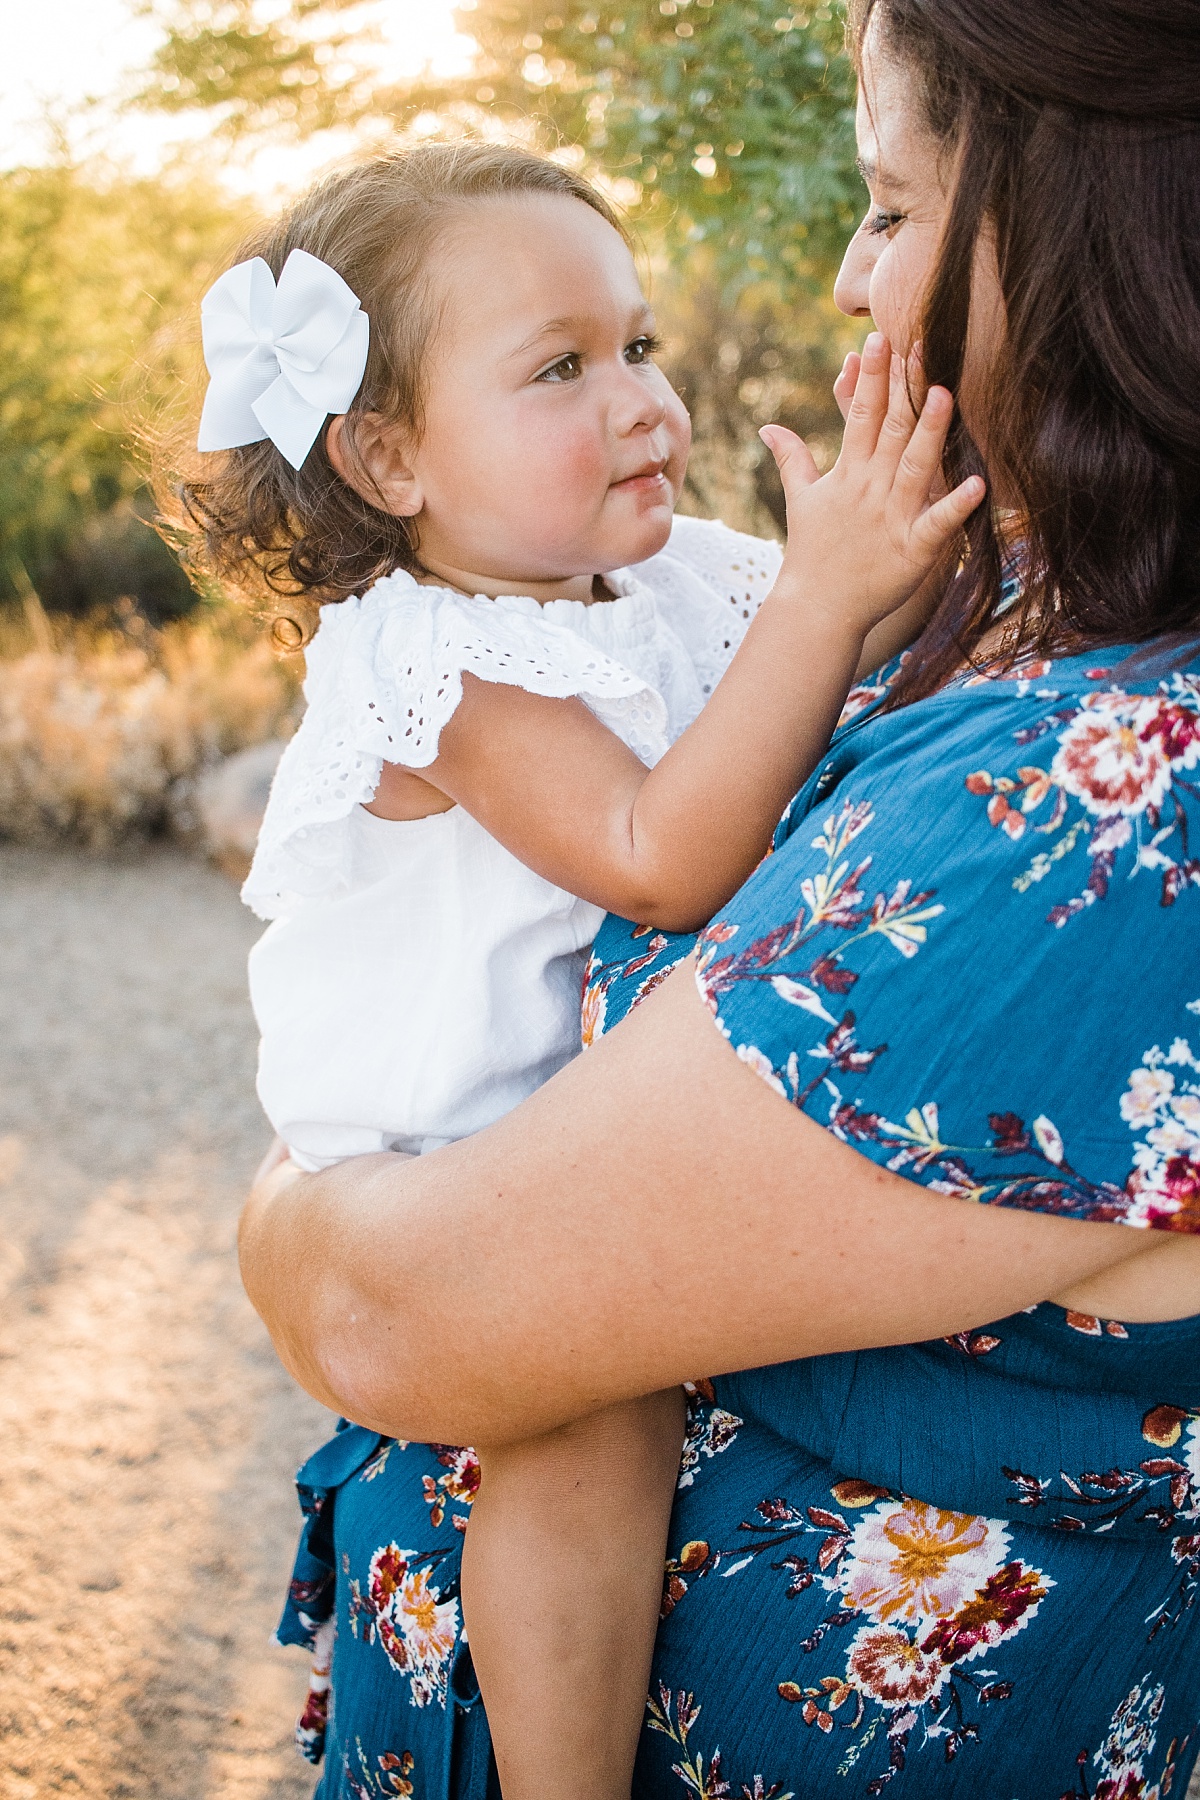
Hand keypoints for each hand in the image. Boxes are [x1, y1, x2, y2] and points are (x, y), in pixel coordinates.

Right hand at [760, 331, 983, 639]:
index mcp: (847, 475)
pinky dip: (956, 506)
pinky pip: (938, 525)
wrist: (817, 610)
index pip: (858, 415)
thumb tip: (767, 427)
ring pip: (915, 468)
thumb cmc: (812, 554)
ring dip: (930, 432)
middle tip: (918, 344)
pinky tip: (978, 483)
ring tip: (944, 394)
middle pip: (888, 431)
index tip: (878, 338)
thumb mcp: (801, 500)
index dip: (870, 377)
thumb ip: (791, 459)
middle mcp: (870, 491)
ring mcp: (893, 520)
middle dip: (902, 387)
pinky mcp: (914, 551)